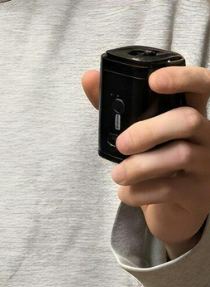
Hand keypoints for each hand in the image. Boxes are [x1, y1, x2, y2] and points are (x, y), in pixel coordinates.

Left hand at [82, 67, 209, 250]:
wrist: (172, 208)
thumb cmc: (155, 159)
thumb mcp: (139, 129)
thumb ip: (115, 104)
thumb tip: (89, 78)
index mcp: (191, 112)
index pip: (202, 84)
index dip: (182, 78)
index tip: (153, 81)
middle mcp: (206, 134)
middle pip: (188, 119)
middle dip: (149, 130)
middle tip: (122, 144)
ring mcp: (207, 163)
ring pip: (181, 155)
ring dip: (140, 166)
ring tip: (118, 174)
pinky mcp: (200, 192)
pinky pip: (170, 188)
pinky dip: (140, 191)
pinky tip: (127, 192)